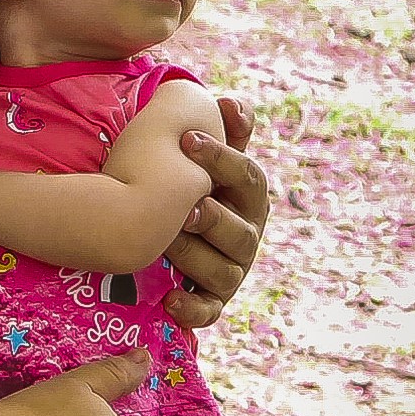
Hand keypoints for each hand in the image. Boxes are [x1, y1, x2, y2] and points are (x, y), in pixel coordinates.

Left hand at [160, 96, 272, 329]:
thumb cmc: (191, 181)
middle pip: (240, 232)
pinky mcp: (211, 301)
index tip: (187, 140)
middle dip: (212, 218)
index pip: (249, 178)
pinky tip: (169, 301)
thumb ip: (223, 128)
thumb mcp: (208, 154)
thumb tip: (229, 103)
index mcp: (249, 197)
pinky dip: (191, 310)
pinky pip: (208, 312)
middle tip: (184, 206)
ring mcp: (230, 271)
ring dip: (194, 256)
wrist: (170, 225)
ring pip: (223, 271)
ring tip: (164, 242)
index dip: (222, 160)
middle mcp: (246, 236)